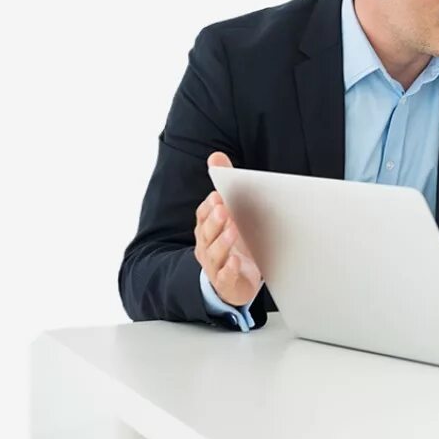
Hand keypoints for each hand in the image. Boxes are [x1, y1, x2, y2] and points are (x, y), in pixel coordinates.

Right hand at [194, 152, 262, 306]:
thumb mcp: (229, 215)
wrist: (234, 282)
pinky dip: (229, 269)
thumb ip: (224, 185)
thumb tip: (216, 156)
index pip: (203, 215)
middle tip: (224, 209)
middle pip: (207, 232)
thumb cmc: (232, 243)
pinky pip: (225, 276)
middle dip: (215, 220)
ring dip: (223, 242)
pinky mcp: (226, 282)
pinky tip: (235, 261)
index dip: (209, 207)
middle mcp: (206, 246)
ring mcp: (215, 265)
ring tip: (233, 231)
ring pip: (215, 253)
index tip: (218, 196)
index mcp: (207, 229)